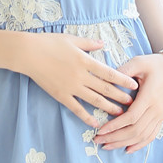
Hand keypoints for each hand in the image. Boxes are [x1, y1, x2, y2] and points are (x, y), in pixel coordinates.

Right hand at [20, 34, 137, 128]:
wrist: (28, 53)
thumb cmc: (49, 42)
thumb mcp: (72, 39)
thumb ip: (89, 43)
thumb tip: (103, 44)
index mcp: (85, 60)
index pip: (109, 72)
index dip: (123, 79)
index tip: (134, 85)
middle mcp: (81, 75)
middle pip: (105, 88)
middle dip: (120, 96)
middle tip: (133, 103)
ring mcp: (71, 87)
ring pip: (94, 100)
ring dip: (108, 107)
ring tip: (120, 113)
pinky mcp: (61, 95)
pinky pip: (76, 108)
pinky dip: (87, 116)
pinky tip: (96, 122)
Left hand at [94, 53, 162, 153]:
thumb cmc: (153, 64)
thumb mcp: (138, 62)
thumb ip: (123, 71)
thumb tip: (105, 79)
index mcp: (150, 96)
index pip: (131, 117)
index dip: (115, 126)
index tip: (101, 130)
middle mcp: (156, 109)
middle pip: (135, 130)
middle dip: (115, 138)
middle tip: (98, 140)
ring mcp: (160, 116)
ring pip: (142, 136)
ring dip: (123, 143)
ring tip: (107, 146)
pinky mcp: (160, 118)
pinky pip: (151, 136)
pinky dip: (139, 145)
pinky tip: (127, 149)